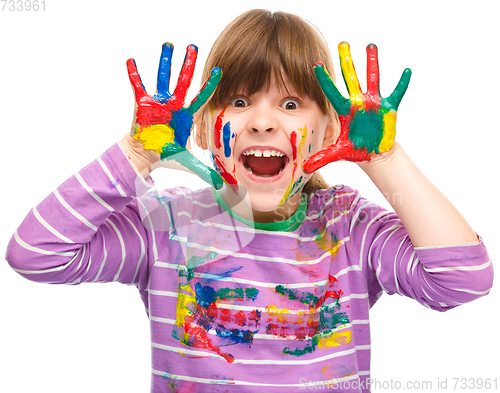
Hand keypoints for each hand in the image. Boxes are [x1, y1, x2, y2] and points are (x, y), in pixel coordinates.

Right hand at [126, 42, 223, 188]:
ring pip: (162, 78)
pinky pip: (137, 86)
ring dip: (165, 62)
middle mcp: (173, 105)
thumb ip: (203, 171)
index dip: (209, 86)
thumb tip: (221, 185)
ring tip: (168, 44)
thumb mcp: (186, 162)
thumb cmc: (165, 154)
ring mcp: (158, 103)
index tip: (219, 72)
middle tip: (194, 46)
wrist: (145, 156)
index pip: (200, 98)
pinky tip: (131, 59)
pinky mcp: (142, 104)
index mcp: (186, 116)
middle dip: (188, 65)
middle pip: (183, 82)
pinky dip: (134, 74)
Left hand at [303, 42, 410, 173]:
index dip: (325, 80)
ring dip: (372, 62)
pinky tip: (407, 71)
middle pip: (351, 78)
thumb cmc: (355, 149)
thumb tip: (304, 168)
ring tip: (370, 45)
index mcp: (345, 110)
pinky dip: (402, 83)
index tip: (316, 65)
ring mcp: (373, 103)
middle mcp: (358, 102)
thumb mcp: (338, 153)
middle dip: (347, 61)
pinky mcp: (388, 107)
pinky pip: (396, 93)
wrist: (373, 153)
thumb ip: (321, 158)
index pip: (332, 93)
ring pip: (372, 78)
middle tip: (343, 43)